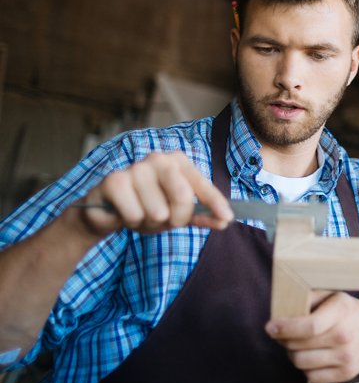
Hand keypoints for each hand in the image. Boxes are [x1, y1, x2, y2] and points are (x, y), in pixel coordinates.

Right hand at [78, 152, 232, 237]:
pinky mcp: (114, 181)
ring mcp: (136, 168)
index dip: (215, 203)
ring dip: (149, 223)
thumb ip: (201, 216)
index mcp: (178, 162)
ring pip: (158, 212)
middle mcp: (159, 159)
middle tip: (164, 219)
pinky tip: (124, 212)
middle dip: (176, 219)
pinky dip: (131, 221)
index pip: (202, 185)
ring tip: (140, 214)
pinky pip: (135, 215)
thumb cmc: (147, 207)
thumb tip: (224, 220)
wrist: (107, 211)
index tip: (227, 219)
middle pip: (183, 198)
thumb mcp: (177, 213)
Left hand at [265, 292, 358, 382]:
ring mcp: (347, 357)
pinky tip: (310, 356)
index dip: (285, 328)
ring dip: (292, 354)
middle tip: (281, 335)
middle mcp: (345, 336)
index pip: (308, 326)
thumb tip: (280, 312)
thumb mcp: (331, 295)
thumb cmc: (348, 310)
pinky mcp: (347, 373)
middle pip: (299, 346)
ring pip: (301, 363)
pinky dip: (305, 367)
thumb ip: (307, 300)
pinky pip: (311, 377)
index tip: (270, 327)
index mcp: (341, 312)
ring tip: (296, 345)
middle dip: (283, 340)